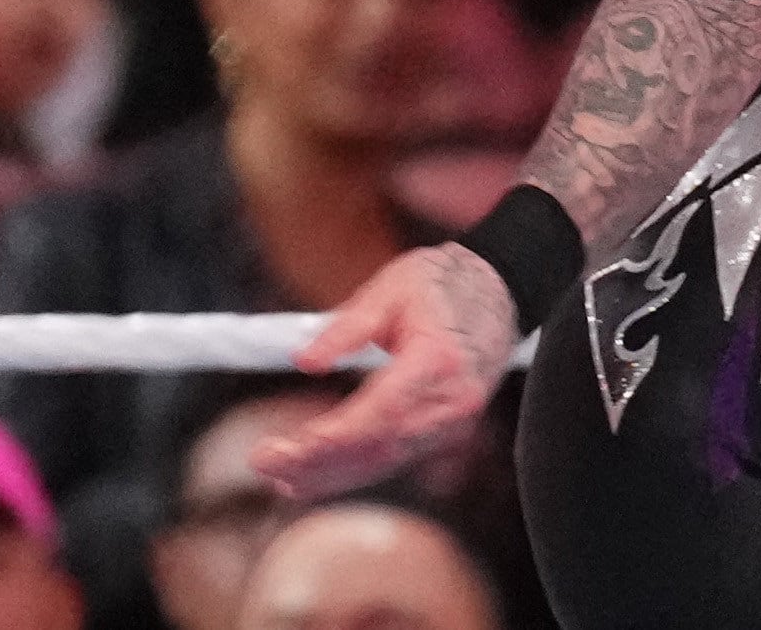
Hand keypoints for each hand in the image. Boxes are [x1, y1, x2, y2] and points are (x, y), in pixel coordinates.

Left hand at [253, 244, 518, 501]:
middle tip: (264, 463)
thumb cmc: (438, 282)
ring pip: (387, 460)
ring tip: (280, 478)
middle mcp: (452, 401)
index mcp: (438, 359)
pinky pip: (397, 457)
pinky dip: (356, 470)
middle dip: (321, 462)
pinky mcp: (446, 430)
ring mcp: (454, 422)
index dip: (339, 433)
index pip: (384, 409)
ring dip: (333, 475)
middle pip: (381, 445)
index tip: (295, 445)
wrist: (496, 289)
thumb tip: (302, 361)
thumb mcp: (388, 288)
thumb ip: (346, 327)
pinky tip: (316, 477)